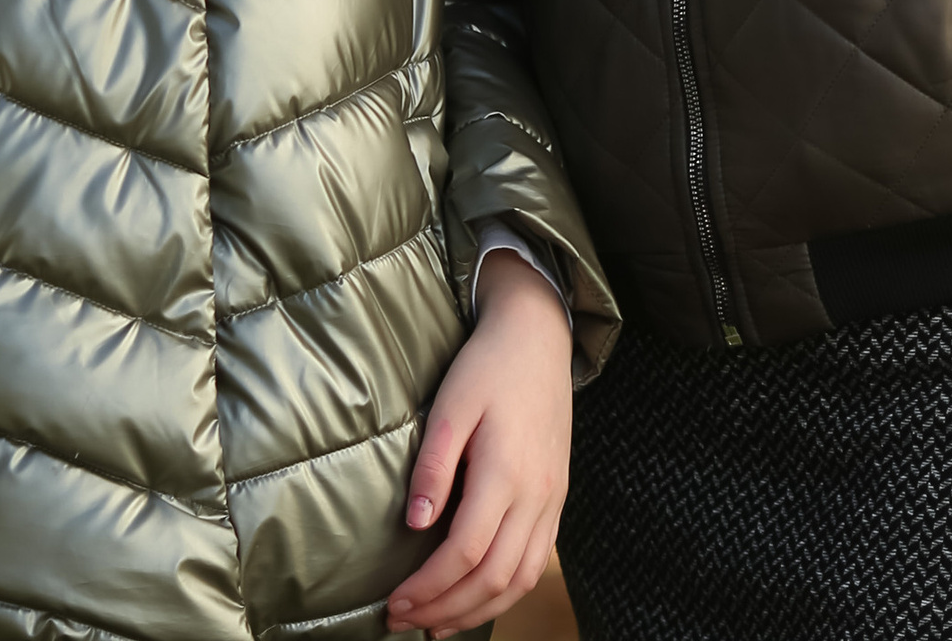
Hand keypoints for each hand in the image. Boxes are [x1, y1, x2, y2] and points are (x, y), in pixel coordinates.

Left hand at [386, 252, 574, 635]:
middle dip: (446, 608)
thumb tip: (415, 523)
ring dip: (478, 610)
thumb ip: (434, 465)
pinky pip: (536, 563)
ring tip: (438, 624)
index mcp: (506, 473)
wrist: (538, 339)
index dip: (429, 586)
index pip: (465, 552)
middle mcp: (536, 496)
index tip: (395, 602)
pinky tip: (479, 597)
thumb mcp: (451, 405)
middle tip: (405, 620)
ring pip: (520, 580)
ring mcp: (552, 501)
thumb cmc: (488, 367)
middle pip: (493, 578)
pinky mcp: (556, 499)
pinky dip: (507, 591)